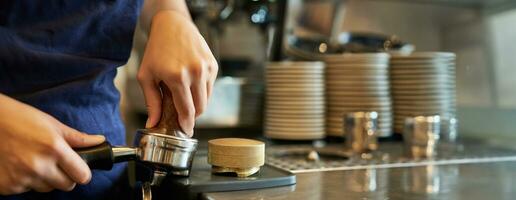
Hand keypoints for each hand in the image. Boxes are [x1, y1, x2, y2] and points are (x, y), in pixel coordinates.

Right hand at [0, 94, 104, 194]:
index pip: (82, 176)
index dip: (83, 173)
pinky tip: (20, 165)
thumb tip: (99, 141)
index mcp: (54, 148)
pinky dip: (26, 180)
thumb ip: (77, 137)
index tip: (80, 169)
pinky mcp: (7, 186)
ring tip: (34, 160)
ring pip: (46, 188)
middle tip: (57, 163)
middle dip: (66, 176)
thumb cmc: (19, 119)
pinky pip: (26, 190)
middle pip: (67, 185)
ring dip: (45, 179)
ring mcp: (21, 178)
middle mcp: (38, 166)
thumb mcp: (51, 124)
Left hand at [137, 10, 217, 134]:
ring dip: (197, 104)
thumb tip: (152, 124)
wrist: (172, 26)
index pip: (187, 111)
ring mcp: (206, 68)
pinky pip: (210, 87)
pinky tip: (190, 84)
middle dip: (192, 116)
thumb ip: (151, 102)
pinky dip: (201, 91)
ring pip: (207, 99)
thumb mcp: (146, 76)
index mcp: (177, 77)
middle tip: (182, 117)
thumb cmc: (156, 50)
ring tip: (184, 98)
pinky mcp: (213, 64)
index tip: (185, 132)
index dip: (186, 125)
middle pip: (200, 108)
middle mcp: (195, 73)